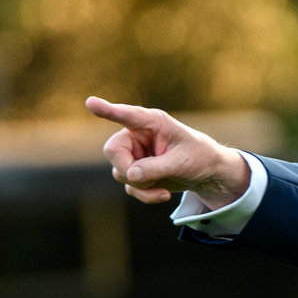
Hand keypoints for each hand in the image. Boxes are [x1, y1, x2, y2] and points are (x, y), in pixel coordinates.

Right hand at [87, 96, 248, 207]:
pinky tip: (163, 193)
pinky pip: (129, 187)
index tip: (90, 102)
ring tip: (164, 186)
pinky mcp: (136, 171)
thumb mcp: (182, 162)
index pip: (126, 115)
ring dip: (141, 185)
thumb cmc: (198, 157)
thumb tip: (130, 175)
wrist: (207, 173)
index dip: (107, 110)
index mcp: (152, 122)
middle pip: (113, 150)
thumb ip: (156, 168)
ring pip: (120, 173)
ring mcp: (134, 154)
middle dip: (127, 169)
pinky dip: (145, 194)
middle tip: (145, 178)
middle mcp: (137, 135)